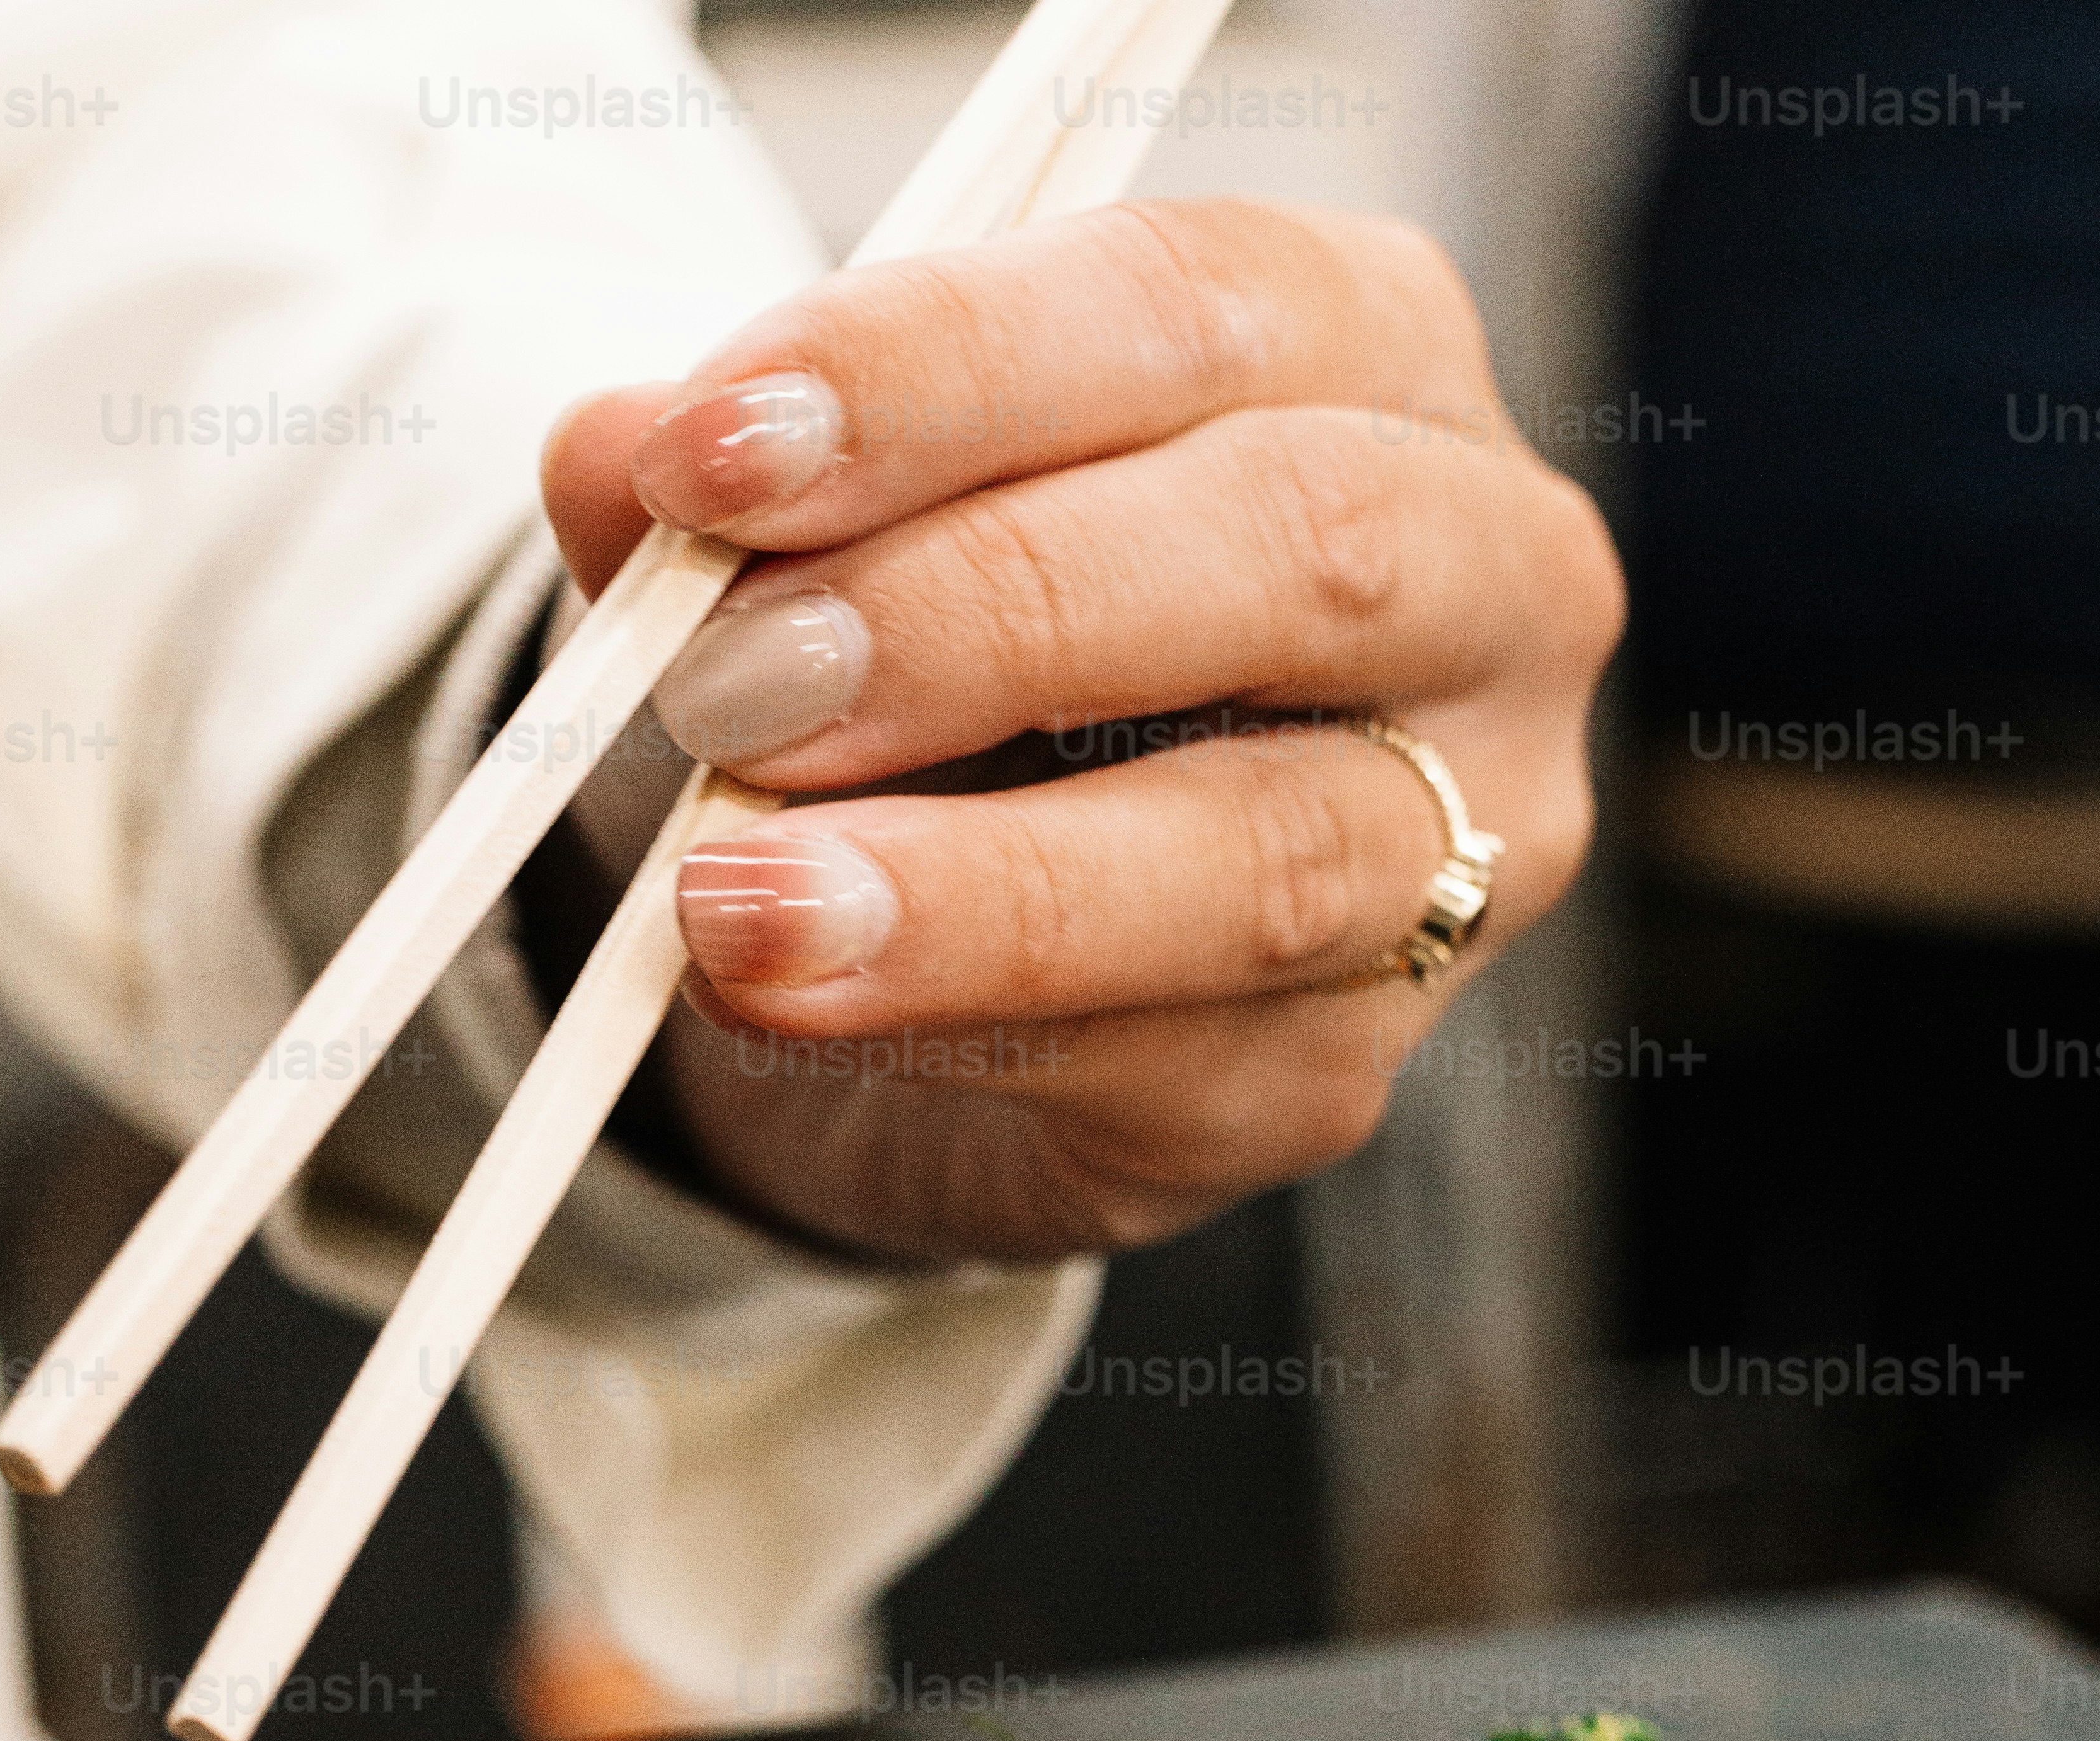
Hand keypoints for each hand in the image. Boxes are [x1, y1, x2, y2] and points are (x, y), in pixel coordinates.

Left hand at [539, 200, 1621, 1269]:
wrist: (969, 937)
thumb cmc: (945, 665)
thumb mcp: (825, 525)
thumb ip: (733, 484)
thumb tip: (612, 457)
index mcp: (1372, 351)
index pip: (1193, 305)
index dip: (946, 368)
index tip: (713, 450)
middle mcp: (1488, 586)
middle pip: (1295, 549)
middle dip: (986, 613)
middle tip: (731, 685)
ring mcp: (1455, 852)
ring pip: (1260, 857)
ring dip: (974, 888)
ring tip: (736, 905)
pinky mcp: (1341, 1078)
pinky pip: (1172, 1061)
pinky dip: (960, 1032)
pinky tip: (800, 1007)